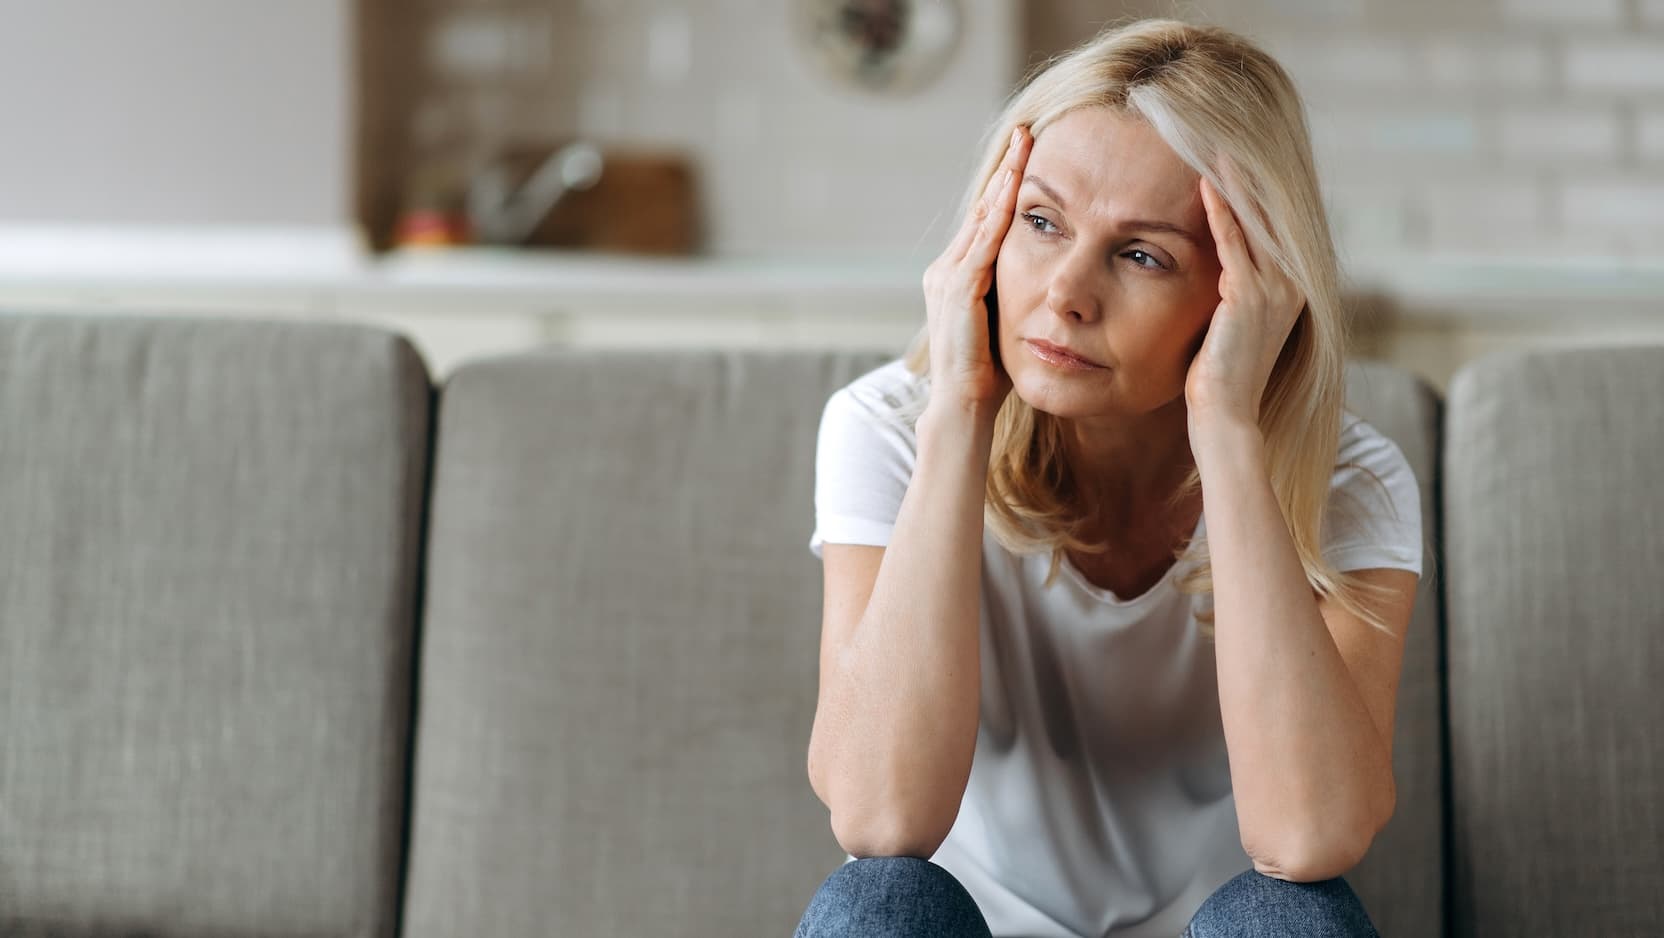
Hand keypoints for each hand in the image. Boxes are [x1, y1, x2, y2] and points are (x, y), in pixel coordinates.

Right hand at [920, 124, 1031, 418]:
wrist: (963, 408)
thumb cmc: (991, 376)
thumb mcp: (1008, 323)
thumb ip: (1020, 296)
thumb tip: (1052, 280)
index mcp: (957, 276)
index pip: (985, 220)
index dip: (1006, 186)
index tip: (1029, 153)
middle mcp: (945, 269)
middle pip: (981, 208)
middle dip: (1006, 169)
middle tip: (1026, 131)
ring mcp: (947, 278)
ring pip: (981, 218)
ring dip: (1004, 180)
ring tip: (1024, 146)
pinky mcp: (958, 291)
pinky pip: (983, 244)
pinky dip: (1000, 213)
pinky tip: (1017, 188)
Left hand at [1185, 158, 1305, 436]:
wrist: (1225, 416)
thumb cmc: (1219, 377)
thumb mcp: (1232, 325)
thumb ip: (1234, 291)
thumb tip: (1221, 269)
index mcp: (1291, 288)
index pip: (1271, 224)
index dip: (1254, 188)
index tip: (1231, 153)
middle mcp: (1291, 283)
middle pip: (1268, 213)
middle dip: (1246, 173)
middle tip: (1225, 133)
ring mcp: (1275, 289)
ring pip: (1253, 220)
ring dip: (1233, 180)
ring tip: (1215, 143)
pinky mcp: (1249, 296)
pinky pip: (1233, 242)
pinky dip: (1220, 210)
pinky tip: (1206, 181)